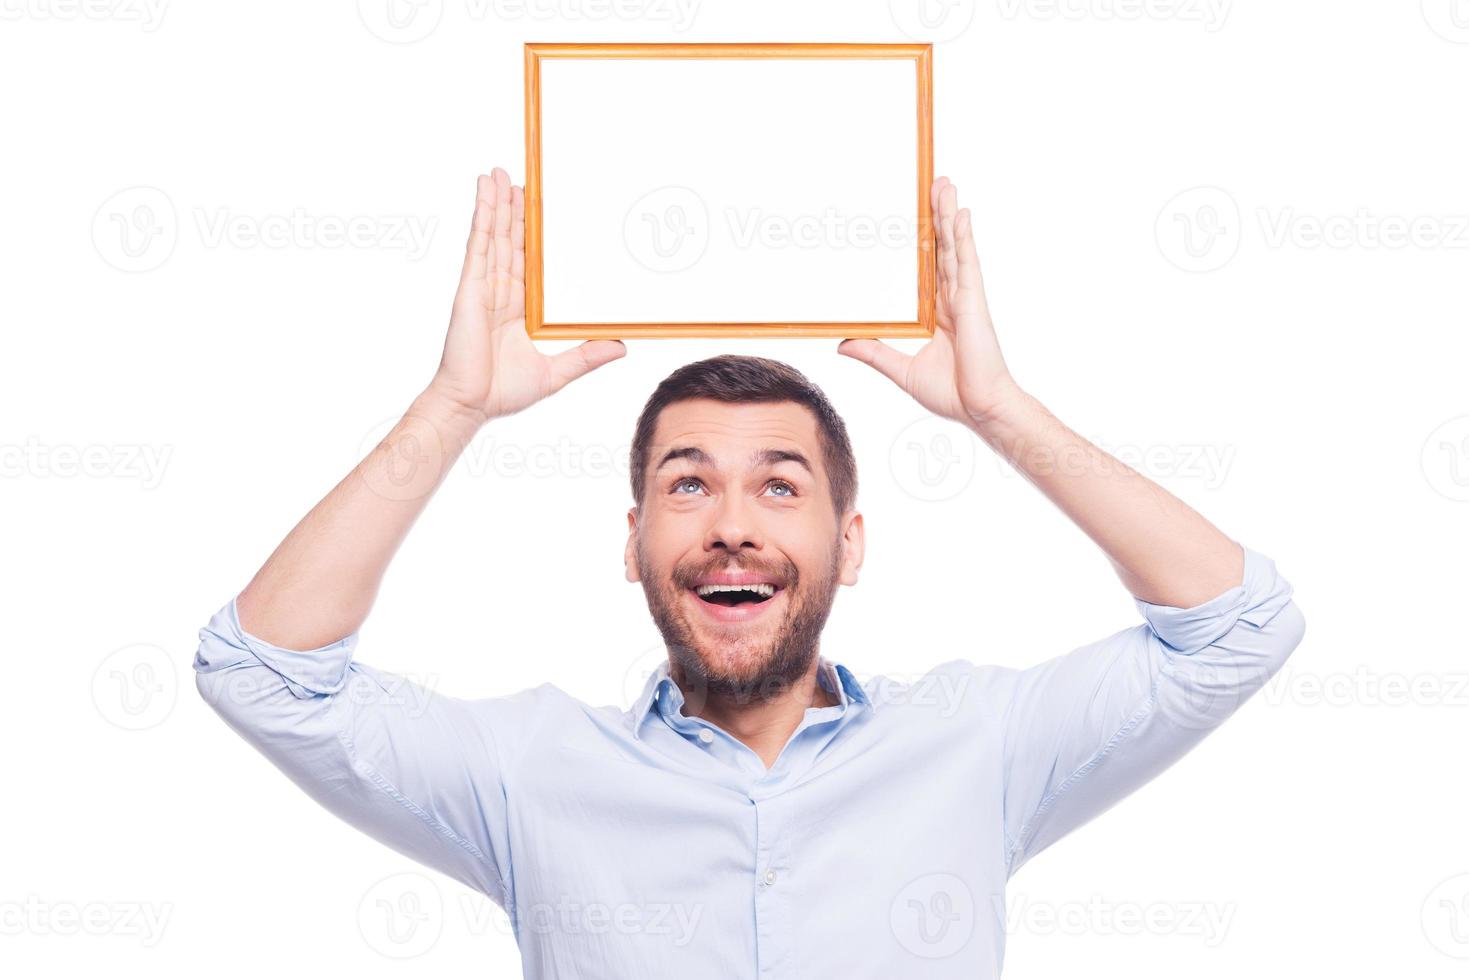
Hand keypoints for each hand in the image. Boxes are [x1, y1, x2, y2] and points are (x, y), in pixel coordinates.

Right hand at [428, 168, 625, 424]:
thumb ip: (586, 356)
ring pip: (495, 234)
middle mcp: (500, 292)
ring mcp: (483, 286)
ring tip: (501, 173)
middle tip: (523, 178)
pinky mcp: (471, 285)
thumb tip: (621, 346)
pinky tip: (484, 191)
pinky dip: (482, 214)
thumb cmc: (503, 392)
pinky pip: (479, 243)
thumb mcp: (556, 371)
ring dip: (498, 202)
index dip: (533, 235)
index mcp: (518, 307)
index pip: (529, 262)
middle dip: (514, 209)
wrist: (472, 404)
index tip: (542, 210)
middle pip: (510, 241)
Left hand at [838, 177, 1020, 425]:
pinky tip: (960, 212)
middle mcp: (951, 300)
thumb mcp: (901, 370)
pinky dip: (964, 236)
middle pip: (942, 248)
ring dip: (948, 214)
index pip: (928, 268)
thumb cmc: (952, 393)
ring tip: (944, 184)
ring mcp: (964, 297)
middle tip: (932, 185)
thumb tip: (843, 344)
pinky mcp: (973, 301)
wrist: (979, 408)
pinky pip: (966, 261)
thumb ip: (875, 353)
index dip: (923, 241)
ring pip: (954, 247)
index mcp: (938, 313)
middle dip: (937, 216)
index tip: (915, 217)